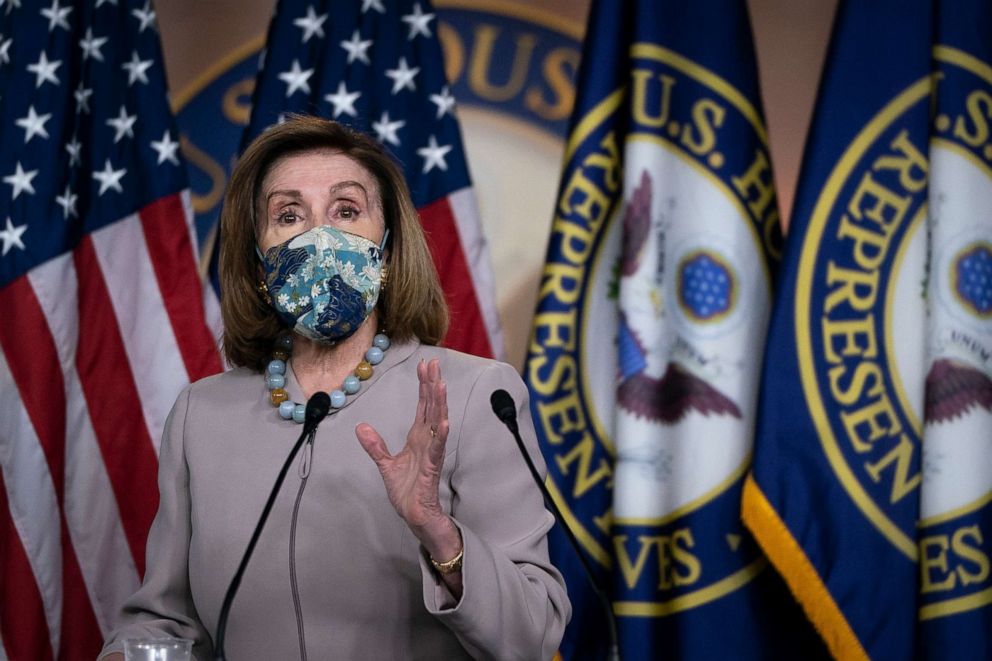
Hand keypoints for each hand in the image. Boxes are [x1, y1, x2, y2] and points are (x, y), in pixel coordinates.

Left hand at [356, 359, 459, 559]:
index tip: (425, 365)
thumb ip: (375, 445)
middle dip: (433, 385)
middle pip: (431, 407)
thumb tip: (361, 427)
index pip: (422, 406)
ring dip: (439, 403)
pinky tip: (442, 421)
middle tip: (434, 363)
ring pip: (437, 422)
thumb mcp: (385, 465)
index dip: (423, 385)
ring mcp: (432, 452)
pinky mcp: (432, 467)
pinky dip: (440, 434)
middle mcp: (427, 440)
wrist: (415, 515)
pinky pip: (437, 448)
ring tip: (441, 383)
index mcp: (417, 437)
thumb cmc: (407, 491)